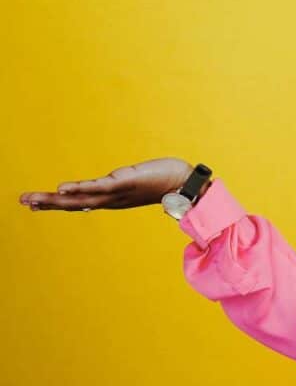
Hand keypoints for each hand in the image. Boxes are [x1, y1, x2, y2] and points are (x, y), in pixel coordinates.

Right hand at [18, 157, 193, 211]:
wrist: (183, 183)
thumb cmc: (161, 181)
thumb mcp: (134, 185)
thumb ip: (119, 187)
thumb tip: (108, 188)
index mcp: (110, 199)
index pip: (78, 203)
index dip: (56, 203)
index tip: (33, 204)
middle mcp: (110, 199)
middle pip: (72, 203)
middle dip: (46, 203)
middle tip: (22, 200)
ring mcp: (115, 192)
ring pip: (79, 197)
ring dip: (54, 198)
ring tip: (32, 198)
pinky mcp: (123, 183)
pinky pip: (96, 187)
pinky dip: (78, 188)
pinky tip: (61, 188)